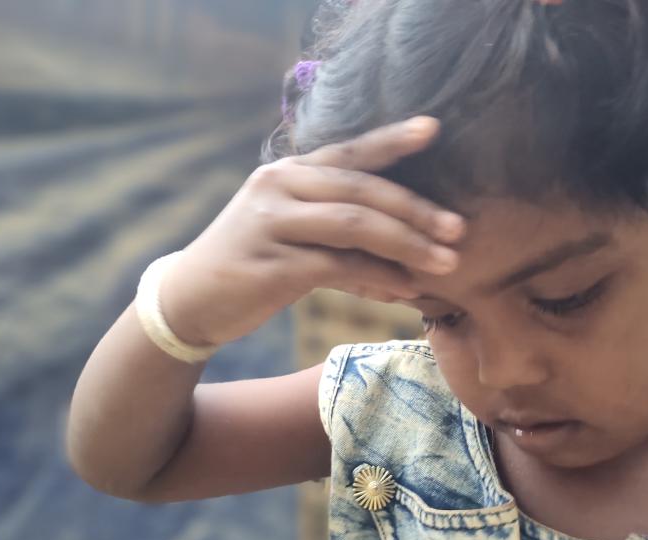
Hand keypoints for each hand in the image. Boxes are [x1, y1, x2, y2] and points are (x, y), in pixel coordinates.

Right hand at [160, 115, 465, 346]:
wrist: (188, 302)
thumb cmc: (251, 265)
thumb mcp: (292, 236)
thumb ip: (340, 236)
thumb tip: (405, 263)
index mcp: (287, 173)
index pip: (349, 153)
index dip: (391, 140)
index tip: (432, 130)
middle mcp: (278, 188)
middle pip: (360, 190)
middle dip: (416, 210)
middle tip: (458, 229)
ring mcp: (271, 224)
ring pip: (353, 225)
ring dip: (407, 244)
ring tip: (446, 262)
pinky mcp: (270, 265)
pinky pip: (337, 267)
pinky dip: (377, 278)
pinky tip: (405, 291)